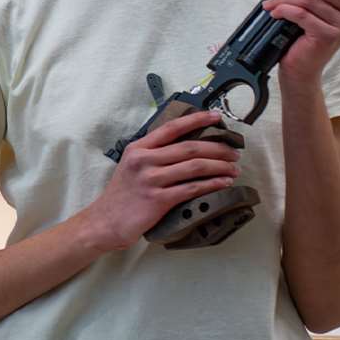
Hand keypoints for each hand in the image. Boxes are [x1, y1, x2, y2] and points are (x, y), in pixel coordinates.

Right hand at [84, 110, 239, 250]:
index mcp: (138, 148)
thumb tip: (186, 148)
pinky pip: (192, 188)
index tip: (216, 117)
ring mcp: (151, 180)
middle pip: (189, 147)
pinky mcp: (158, 199)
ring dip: (220, 166)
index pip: (171, 128)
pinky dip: (212, 184)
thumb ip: (153, 155)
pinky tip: (223, 183)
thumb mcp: (131, 166)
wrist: (105, 222)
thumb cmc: (122, 196)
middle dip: (217, 148)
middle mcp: (144, 160)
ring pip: (195, 167)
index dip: (196, 120)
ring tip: (233, 169)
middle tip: (234, 152)